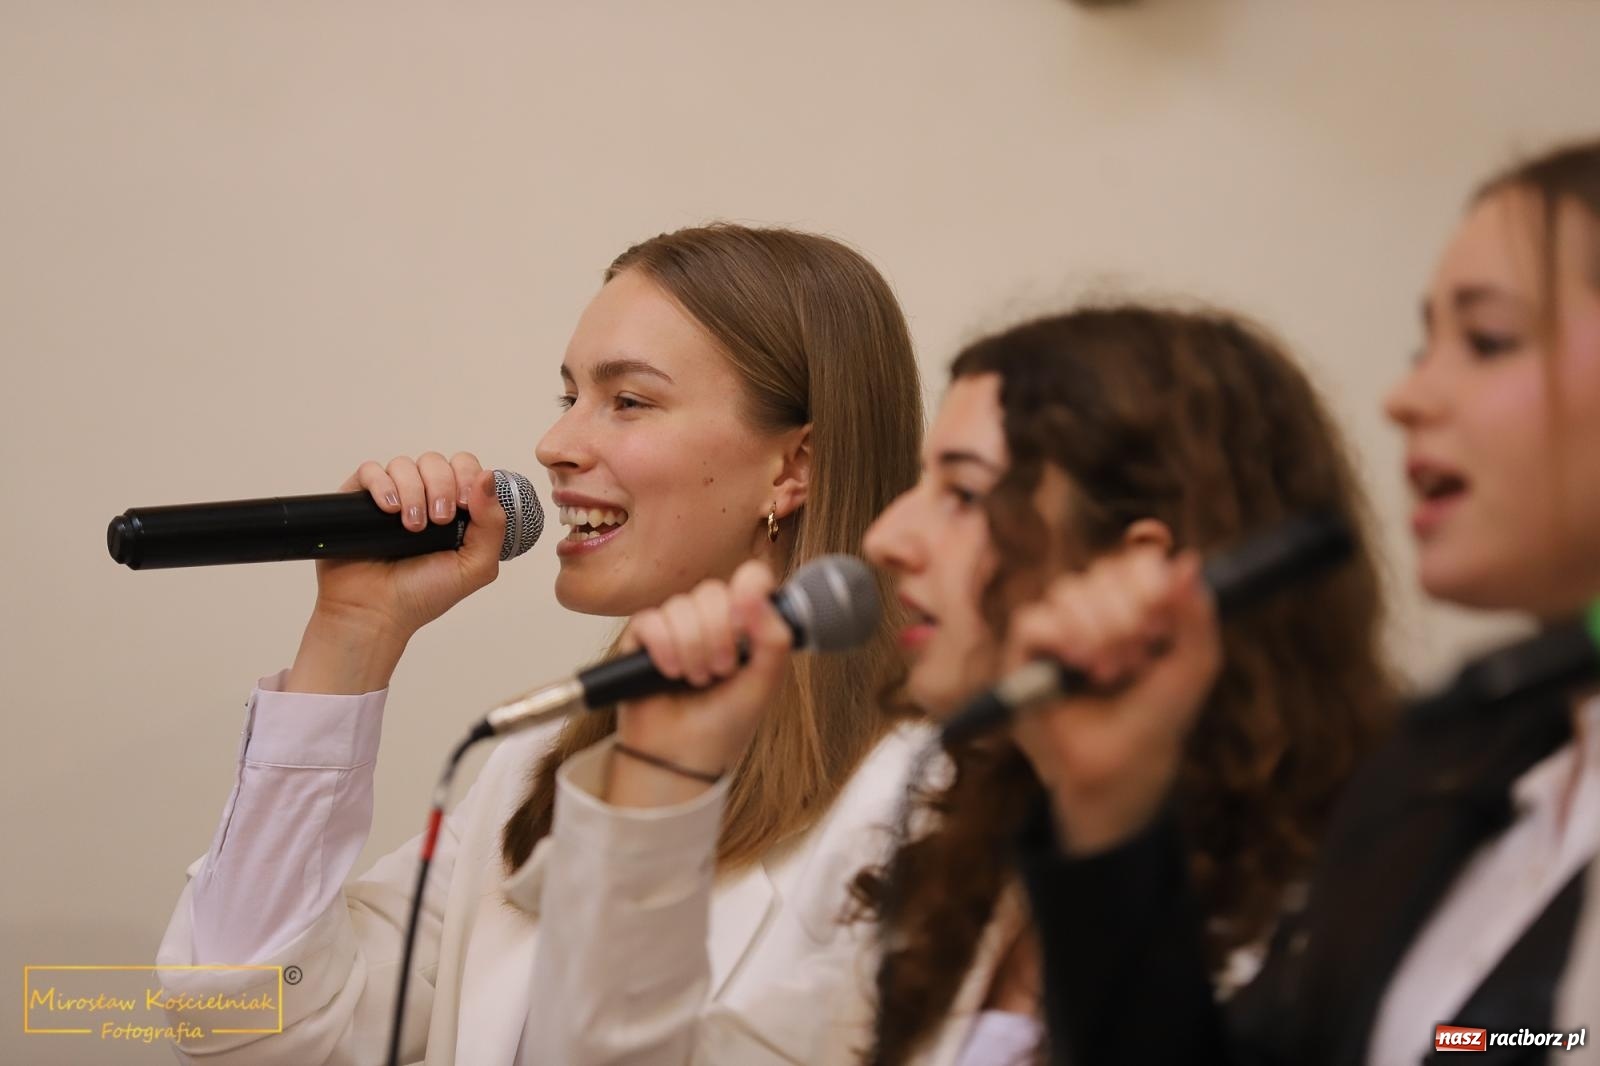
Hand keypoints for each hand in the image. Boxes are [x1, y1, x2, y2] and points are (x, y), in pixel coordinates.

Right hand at [285, 452, 505, 693]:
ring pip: (404, 464)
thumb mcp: (475, 566)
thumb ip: (492, 525)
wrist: (375, 613)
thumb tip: (488, 478)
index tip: (464, 505)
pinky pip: (371, 470)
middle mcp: (422, 497)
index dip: (467, 477)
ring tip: (412, 527)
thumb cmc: (423, 594)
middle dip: (442, 485)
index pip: (464, 468)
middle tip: (439, 519)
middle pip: (436, 461)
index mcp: (452, 509)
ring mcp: (390, 496)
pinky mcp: (357, 499)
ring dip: (413, 491)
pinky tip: (388, 510)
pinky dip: (382, 485)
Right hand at [606, 560, 792, 806]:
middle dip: (719, 635)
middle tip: (721, 671)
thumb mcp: (765, 682)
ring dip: (691, 647)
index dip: (748, 593)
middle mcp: (709, 620)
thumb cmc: (726, 723)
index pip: (749, 579)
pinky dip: (662, 646)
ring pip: (680, 606)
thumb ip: (774, 637)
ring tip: (696, 680)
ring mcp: (674, 627)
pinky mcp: (641, 640)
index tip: (745, 625)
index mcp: (744, 623)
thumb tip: (758, 594)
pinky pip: (649, 620)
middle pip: (712, 592)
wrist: (684, 758)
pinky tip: (669, 673)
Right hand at [1006, 547, 1220, 854]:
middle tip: (1140, 656)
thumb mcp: (1193, 665)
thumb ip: (1196, 614)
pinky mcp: (1024, 652)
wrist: (1126, 766)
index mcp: (1135, 604)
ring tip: (1112, 671)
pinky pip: (1034, 620)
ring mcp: (1058, 627)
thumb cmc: (1158, 716)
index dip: (1147, 578)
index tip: (1162, 618)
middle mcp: (1095, 609)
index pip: (1135, 561)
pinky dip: (1061, 637)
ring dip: (1098, 629)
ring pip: (1069, 591)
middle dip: (1128, 612)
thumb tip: (1187, 560)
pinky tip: (1082, 665)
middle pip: (1103, 571)